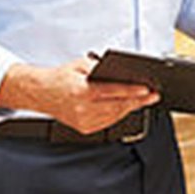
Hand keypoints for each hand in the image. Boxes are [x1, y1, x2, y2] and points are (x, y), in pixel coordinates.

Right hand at [0, 57, 156, 133]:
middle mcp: (82, 109)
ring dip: (130, 108)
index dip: (132, 92)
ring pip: (114, 117)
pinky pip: (107, 123)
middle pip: (117, 107)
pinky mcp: (83, 129)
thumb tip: (120, 71)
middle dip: (138, 101)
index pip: (113, 92)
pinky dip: (118, 115)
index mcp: (82, 91)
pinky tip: (126, 107)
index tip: (147, 90)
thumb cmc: (60, 78)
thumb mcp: (80, 64)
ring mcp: (83, 121)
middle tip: (153, 96)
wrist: (41, 93)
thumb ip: (99, 67)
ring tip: (144, 100)